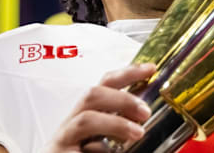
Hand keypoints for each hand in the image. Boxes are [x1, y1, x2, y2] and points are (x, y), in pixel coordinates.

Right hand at [41, 63, 155, 152]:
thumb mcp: (105, 140)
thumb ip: (122, 128)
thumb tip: (144, 116)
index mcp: (87, 117)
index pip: (105, 86)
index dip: (127, 73)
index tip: (150, 69)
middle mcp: (72, 125)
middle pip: (92, 96)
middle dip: (122, 98)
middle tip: (145, 111)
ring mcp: (63, 139)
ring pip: (85, 120)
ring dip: (115, 123)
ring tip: (137, 133)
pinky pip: (81, 148)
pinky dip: (100, 150)